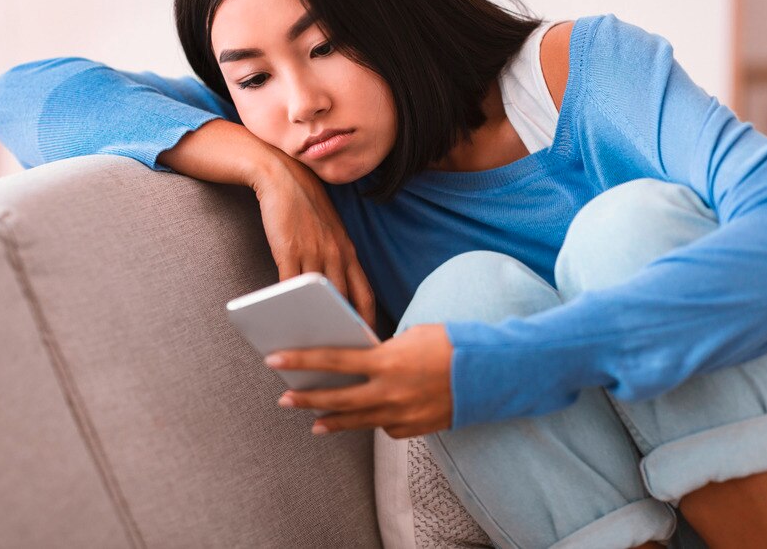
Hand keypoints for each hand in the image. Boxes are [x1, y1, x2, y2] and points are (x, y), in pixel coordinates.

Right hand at [251, 157, 376, 330]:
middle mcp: (335, 254)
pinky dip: (288, 303)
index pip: (365, 294)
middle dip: (346, 330)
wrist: (282, 177)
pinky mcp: (289, 249)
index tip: (369, 342)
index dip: (368, 321)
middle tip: (345, 355)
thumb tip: (332, 292)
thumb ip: (333, 259)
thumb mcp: (328, 233)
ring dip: (316, 322)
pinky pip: (290, 284)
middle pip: (345, 302)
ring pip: (319, 297)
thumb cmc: (303, 207)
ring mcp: (313, 252)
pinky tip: (282, 318)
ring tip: (312, 346)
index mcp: (348, 252)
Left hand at [265, 323, 452, 438]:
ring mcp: (402, 414)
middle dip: (308, 398)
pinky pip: (385, 427)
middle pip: (337, 398)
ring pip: (357, 420)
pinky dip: (374, 421)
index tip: (274, 360)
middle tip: (284, 399)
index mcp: (387, 360)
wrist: (492, 372)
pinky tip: (366, 418)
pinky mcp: (414, 429)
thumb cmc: (451, 344)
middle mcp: (390, 391)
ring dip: (332, 420)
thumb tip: (362, 359)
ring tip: (314, 422)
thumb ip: (383, 350)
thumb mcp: (412, 336)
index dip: (301, 359)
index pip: (333, 359)